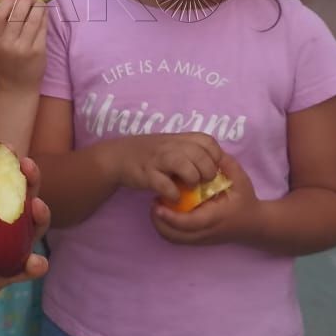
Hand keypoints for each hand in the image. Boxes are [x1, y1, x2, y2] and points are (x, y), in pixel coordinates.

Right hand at [0, 0, 48, 90]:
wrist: (17, 86)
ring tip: (39, 2)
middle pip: (17, 15)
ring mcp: (24, 48)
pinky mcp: (39, 51)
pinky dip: (44, 18)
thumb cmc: (5, 61)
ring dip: (38, 7)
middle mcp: (8, 44)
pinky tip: (43, 13)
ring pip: (33, 20)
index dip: (6, 3)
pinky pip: (42, 29)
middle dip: (25, 1)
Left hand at [0, 158, 50, 333]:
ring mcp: (4, 248)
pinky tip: (37, 262)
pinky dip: (35, 265)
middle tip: (28, 168)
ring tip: (38, 207)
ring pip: (32, 230)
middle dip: (32, 181)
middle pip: (22, 198)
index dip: (6, 163)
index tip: (9, 149)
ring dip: (41, 217)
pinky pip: (24, 270)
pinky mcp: (4, 274)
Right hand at [109, 133, 223, 202]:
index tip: (214, 168)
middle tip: (204, 181)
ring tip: (190, 187)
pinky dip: (172, 193)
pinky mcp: (146, 174)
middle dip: (208, 171)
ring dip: (192, 179)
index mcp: (180, 138)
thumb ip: (191, 151)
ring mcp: (158, 159)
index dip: (216, 156)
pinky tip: (174, 196)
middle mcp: (171, 145)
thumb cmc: (151, 153)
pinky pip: (164, 184)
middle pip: (199, 154)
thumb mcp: (172, 145)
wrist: (119, 156)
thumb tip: (216, 165)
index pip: (208, 141)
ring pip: (184, 165)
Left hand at [150, 153, 256, 245]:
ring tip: (156, 208)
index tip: (157, 202)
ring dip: (161, 226)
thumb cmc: (246, 200)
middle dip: (159, 222)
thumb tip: (209, 151)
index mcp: (215, 217)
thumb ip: (225, 164)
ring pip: (174, 239)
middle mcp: (206, 232)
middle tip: (154, 203)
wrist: (254, 224)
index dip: (170, 216)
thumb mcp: (240, 179)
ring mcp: (202, 239)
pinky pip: (177, 239)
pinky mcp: (198, 240)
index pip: (188, 222)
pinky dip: (166, 229)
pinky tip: (165, 214)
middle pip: (175, 236)